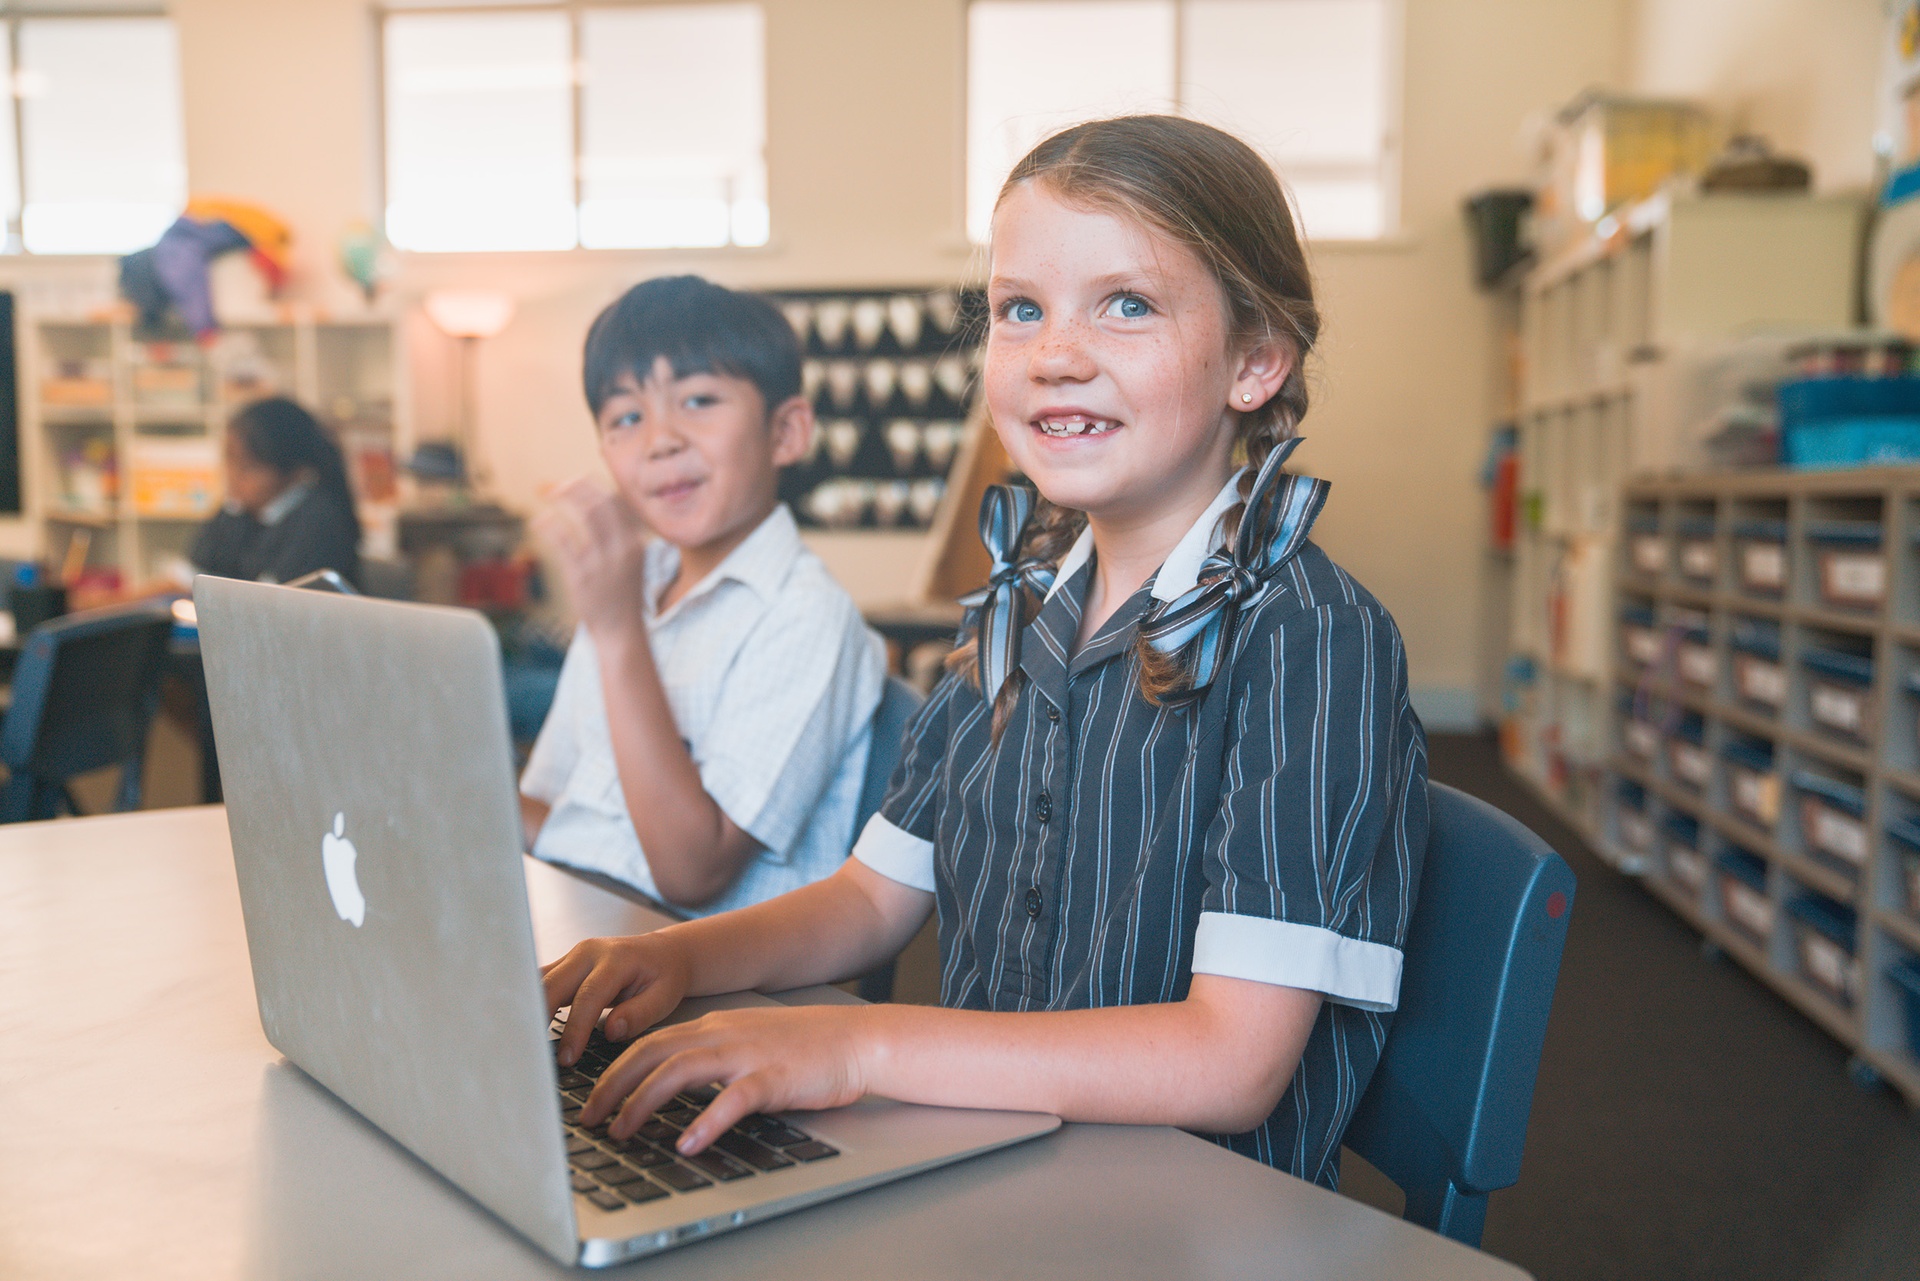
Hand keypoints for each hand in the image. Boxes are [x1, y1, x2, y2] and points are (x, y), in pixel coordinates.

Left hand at [532, 477, 649, 638]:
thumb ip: (619, 538)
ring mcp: (602, 561)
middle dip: (577, 486)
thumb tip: (598, 510)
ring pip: (584, 515)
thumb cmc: (622, 598)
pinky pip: (562, 540)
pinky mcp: (581, 575)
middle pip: (600, 503)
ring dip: (563, 498)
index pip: (616, 503)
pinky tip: (539, 522)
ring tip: (547, 492)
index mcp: (635, 544)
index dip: (594, 487)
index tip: (578, 480)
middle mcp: (622, 548)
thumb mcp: (631, 564)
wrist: (621, 633)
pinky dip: (548, 525)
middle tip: (558, 484)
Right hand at [540, 931, 691, 1067]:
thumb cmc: (665, 975)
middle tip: (533, 1052)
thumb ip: (639, 1014)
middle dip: (540, 1018)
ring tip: (522, 1040)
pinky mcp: (565, 964)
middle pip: (553, 983)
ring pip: (540, 981)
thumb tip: (611, 1031)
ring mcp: (574, 955)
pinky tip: (525, 1025)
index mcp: (616, 959)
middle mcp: (589, 952)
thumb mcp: (664, 997)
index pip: (588, 996)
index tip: (567, 1057)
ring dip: (529, 1009)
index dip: (575, 1028)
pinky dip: (532, 1002)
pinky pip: (542, 982)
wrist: (664, 953)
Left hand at [583, 1003, 872, 1154]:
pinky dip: (705, 1123)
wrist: (857, 1040)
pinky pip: (731, 1101)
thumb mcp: (747, 1042)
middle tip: (589, 1118)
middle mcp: (723, 1035)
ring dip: (643, 1103)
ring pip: (679, 1071)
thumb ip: (710, 1057)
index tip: (591, 1098)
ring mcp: (747, 1054)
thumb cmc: (805, 1047)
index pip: (648, 1043)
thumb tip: (668, 1085)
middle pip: (652, 1054)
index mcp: (714, 1026)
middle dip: (613, 1087)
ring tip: (623, 1132)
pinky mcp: (773, 1077)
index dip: (613, 1071)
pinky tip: (687, 1143)